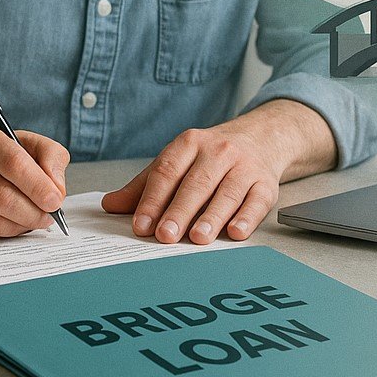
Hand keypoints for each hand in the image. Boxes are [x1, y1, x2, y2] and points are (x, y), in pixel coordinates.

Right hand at [0, 118, 68, 240]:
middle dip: (34, 211)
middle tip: (49, 216)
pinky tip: (8, 222)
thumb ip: (48, 155)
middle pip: (3, 196)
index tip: (55, 200)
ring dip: (21, 225)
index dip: (39, 185)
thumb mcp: (17, 140)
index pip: (12, 161)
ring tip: (32, 219)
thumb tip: (57, 189)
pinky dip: (3, 232)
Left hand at [102, 125, 282, 245]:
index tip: (141, 224)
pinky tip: (235, 232)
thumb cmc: (210, 157)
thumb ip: (144, 185)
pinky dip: (247, 218)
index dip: (152, 200)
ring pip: (227, 193)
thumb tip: (110, 204)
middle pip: (196, 184)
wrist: (261, 138)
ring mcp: (245, 167)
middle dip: (179, 211)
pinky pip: (256, 201)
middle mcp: (218, 151)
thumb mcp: (176, 162)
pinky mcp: (266, 184)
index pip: (167, 172)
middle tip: (165, 235)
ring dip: (212, 217)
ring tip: (198, 238)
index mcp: (190, 143)